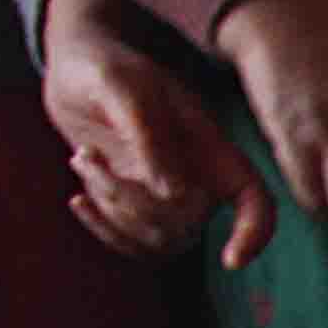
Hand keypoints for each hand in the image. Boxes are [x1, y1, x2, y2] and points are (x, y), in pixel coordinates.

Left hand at [38, 0, 274, 268]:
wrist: (74, 69)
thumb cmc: (103, 67)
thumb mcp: (121, 87)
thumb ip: (148, 136)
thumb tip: (171, 193)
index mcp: (211, 148)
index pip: (254, 200)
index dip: (254, 233)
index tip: (230, 260)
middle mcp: (197, 178)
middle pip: (189, 225)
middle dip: (130, 200)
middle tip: (88, 156)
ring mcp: (166, 195)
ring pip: (158, 240)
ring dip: (111, 209)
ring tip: (83, 160)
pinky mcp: (135, 205)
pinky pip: (132, 245)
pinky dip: (102, 229)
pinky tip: (78, 198)